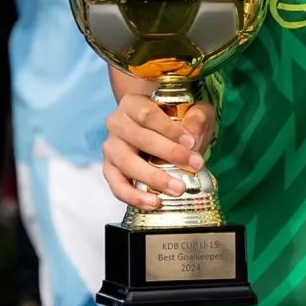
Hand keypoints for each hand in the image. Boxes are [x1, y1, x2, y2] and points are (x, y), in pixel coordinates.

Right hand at [103, 94, 215, 210]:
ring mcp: (110, 147)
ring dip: (153, 178)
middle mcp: (116, 123)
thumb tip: (193, 139)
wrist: (158, 129)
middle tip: (194, 165)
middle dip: (169, 153)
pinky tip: (154, 203)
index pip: (147, 114)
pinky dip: (135, 196)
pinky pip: (117, 186)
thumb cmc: (177, 117)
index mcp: (132, 103)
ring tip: (178, 189)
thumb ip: (196, 118)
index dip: (169, 129)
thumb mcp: (193, 109)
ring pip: (127, 163)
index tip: (192, 142)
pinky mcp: (109, 170)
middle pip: (139, 138)